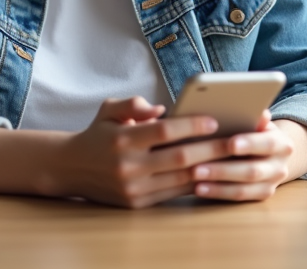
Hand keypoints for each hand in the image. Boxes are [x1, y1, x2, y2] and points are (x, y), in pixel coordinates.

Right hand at [52, 96, 233, 208]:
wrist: (70, 168)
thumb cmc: (96, 133)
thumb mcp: (108, 109)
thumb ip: (134, 103)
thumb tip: (162, 110)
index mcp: (122, 139)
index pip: (164, 132)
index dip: (191, 126)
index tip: (214, 120)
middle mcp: (128, 166)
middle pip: (179, 158)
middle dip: (211, 149)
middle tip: (236, 141)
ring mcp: (133, 188)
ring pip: (180, 179)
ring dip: (209, 169)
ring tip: (232, 159)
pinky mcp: (137, 204)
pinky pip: (173, 193)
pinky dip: (194, 183)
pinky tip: (213, 174)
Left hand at [188, 114, 306, 202]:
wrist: (271, 152)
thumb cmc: (254, 130)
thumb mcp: (256, 121)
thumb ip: (253, 116)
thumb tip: (257, 111)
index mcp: (281, 143)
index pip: (266, 143)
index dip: (249, 144)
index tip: (230, 144)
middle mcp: (280, 167)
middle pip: (252, 171)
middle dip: (223, 169)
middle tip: (197, 167)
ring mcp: (271, 184)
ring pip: (243, 188)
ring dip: (216, 184)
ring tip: (194, 177)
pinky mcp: (260, 197)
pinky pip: (238, 198)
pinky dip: (217, 193)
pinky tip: (199, 188)